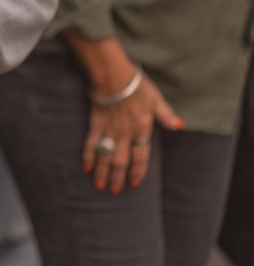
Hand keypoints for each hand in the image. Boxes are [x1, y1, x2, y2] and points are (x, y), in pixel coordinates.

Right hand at [82, 73, 183, 193]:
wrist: (113, 74)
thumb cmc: (136, 85)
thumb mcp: (156, 99)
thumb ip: (165, 114)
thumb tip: (179, 125)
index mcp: (142, 128)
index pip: (141, 156)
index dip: (137, 171)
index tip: (134, 184)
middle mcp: (126, 133)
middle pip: (121, 160)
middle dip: (117, 177)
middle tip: (113, 191)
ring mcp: (109, 130)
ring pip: (106, 156)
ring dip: (102, 172)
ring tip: (99, 186)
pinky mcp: (95, 123)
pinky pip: (91, 143)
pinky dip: (88, 156)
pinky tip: (86, 167)